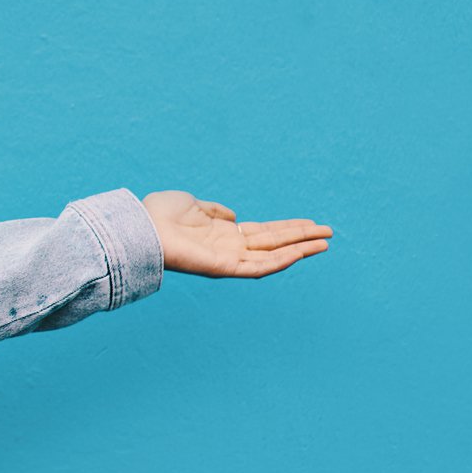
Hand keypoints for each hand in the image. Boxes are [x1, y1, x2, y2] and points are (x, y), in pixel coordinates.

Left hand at [140, 190, 331, 278]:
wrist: (142, 226)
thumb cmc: (158, 215)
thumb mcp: (191, 204)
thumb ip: (214, 211)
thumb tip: (233, 215)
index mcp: (223, 232)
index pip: (263, 232)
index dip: (287, 227)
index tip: (310, 222)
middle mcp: (230, 247)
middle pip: (274, 243)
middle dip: (301, 237)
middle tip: (329, 232)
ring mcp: (229, 258)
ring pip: (273, 255)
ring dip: (300, 248)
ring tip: (325, 241)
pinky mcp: (225, 267)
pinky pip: (259, 266)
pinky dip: (280, 260)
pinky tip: (300, 252)